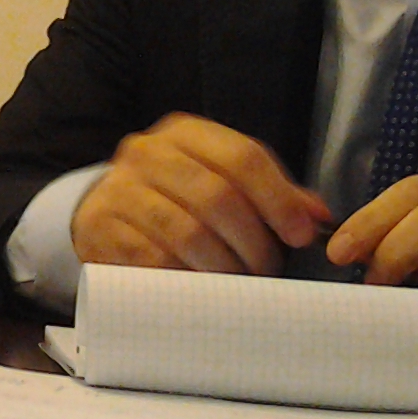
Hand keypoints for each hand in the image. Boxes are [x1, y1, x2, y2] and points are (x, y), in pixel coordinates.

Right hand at [72, 113, 329, 274]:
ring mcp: (119, 189)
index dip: (278, 199)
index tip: (301, 236)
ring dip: (223, 266)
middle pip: (216, 196)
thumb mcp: (220, 179)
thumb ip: (270, 193)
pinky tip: (201, 285)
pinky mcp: (100, 228)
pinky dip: (185, 278)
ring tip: (238, 281)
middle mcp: (147, 153)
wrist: (104, 210)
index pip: (242, 157)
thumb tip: (317, 216)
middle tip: (268, 269)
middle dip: (253, 241)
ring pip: (186, 233)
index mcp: (185, 133)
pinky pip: (153, 260)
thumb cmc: (175, 197)